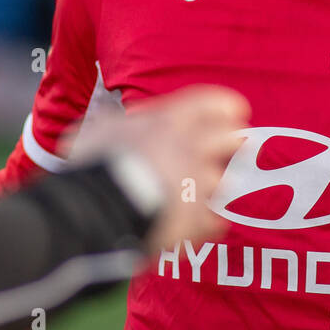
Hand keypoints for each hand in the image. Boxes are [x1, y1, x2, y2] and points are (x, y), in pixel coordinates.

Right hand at [65, 85, 248, 252]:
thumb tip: (111, 126)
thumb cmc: (95, 163)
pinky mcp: (198, 219)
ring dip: (212, 188)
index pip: (218, 104)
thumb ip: (116, 125)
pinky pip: (215, 220)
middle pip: (234, 139)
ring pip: (225, 182)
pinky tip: (188, 224)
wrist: (99, 206)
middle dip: (232, 145)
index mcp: (171, 121)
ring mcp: (199, 184)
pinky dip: (204, 223)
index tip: (228, 115)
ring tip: (194, 194)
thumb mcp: (99, 130)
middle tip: (224, 152)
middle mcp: (193, 148)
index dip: (226, 109)